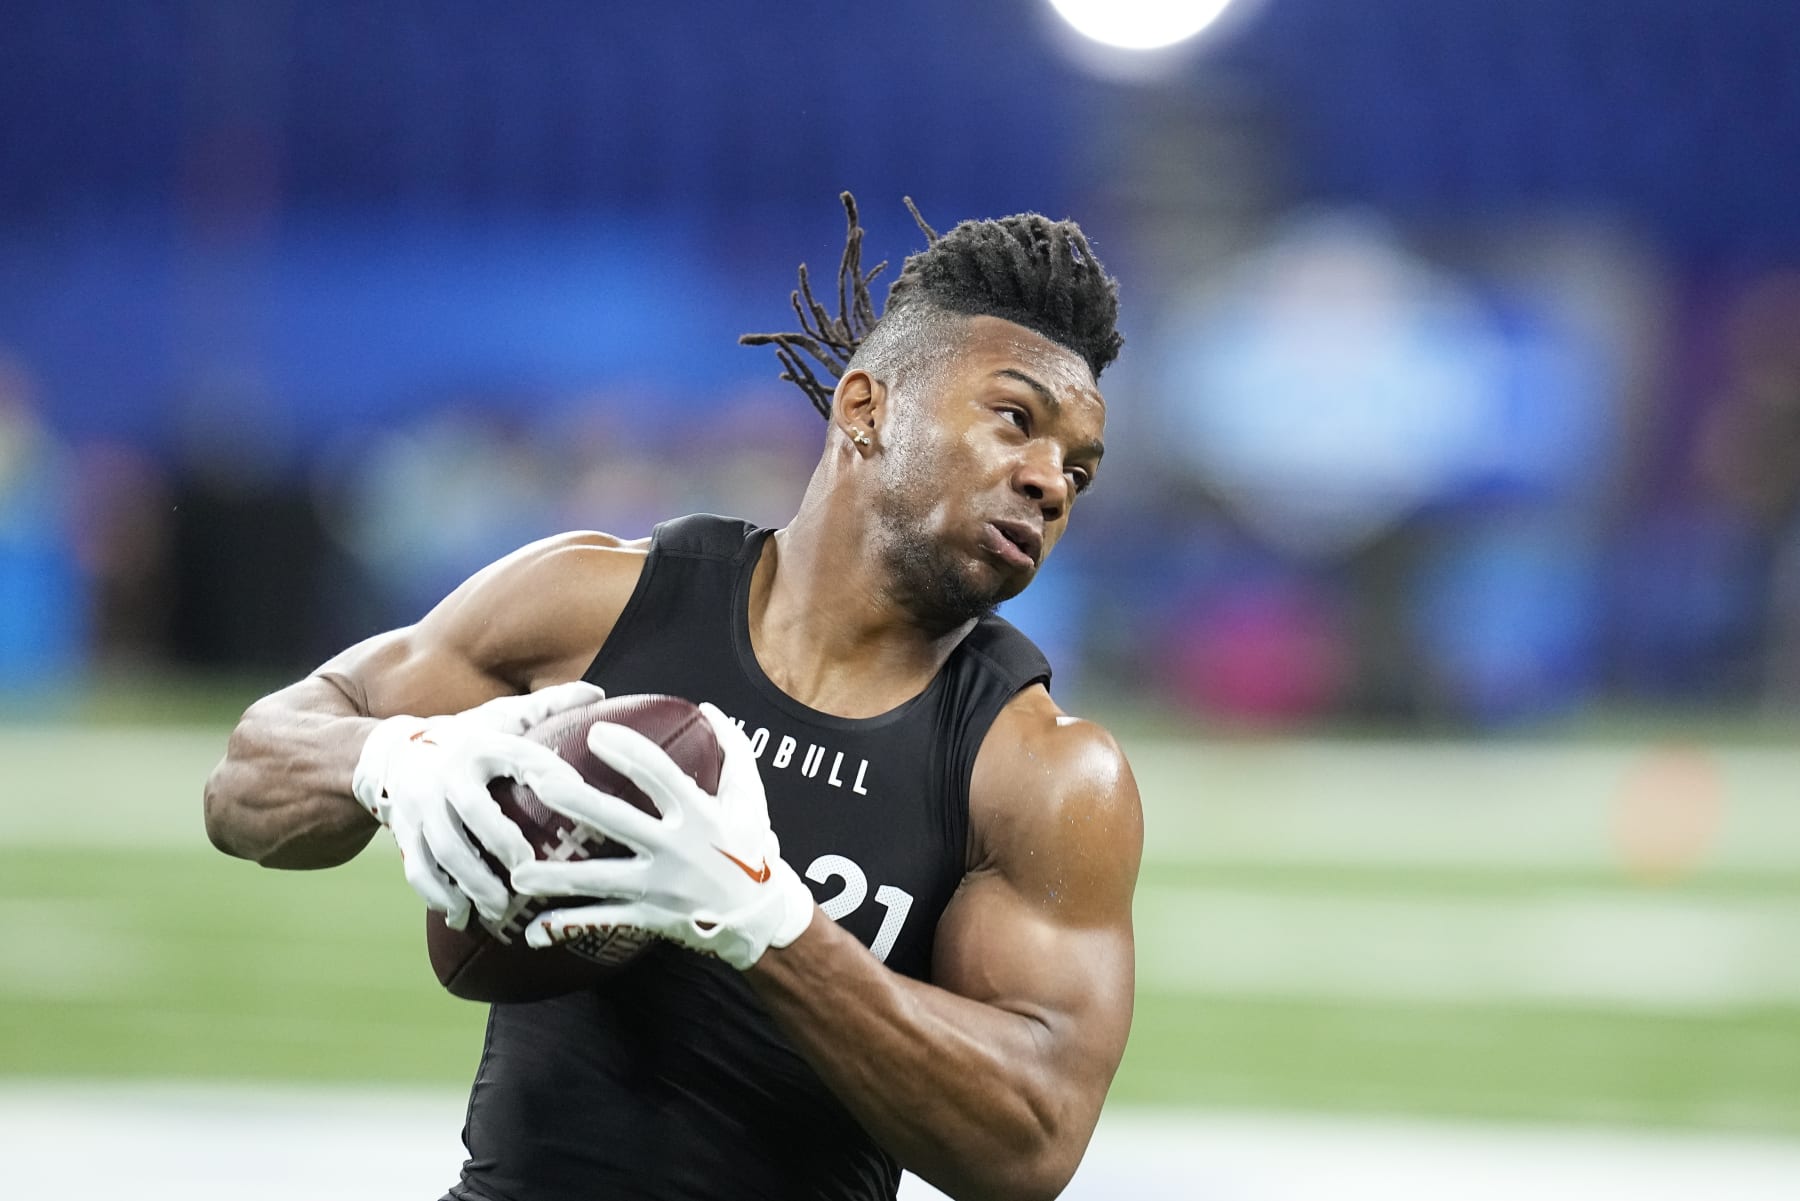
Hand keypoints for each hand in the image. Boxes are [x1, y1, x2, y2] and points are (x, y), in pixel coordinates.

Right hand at [351, 681, 607, 931]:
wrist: (392, 753)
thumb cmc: (467, 738)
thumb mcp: (502, 716)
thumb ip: (550, 706)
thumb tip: (599, 692)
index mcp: (479, 744)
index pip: (519, 757)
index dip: (548, 773)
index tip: (579, 795)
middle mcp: (445, 774)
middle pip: (472, 813)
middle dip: (500, 845)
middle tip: (530, 874)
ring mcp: (419, 807)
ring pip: (443, 850)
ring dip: (472, 882)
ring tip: (500, 908)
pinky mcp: (403, 834)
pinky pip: (418, 871)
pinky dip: (439, 897)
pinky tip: (462, 916)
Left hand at [510, 702, 814, 969]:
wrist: (760, 917)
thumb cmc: (751, 848)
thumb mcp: (751, 798)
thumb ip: (734, 750)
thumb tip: (710, 709)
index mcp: (701, 815)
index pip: (661, 777)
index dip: (629, 752)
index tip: (596, 733)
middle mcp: (678, 850)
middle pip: (619, 822)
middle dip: (577, 801)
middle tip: (538, 780)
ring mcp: (661, 888)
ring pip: (601, 881)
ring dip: (558, 878)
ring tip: (518, 873)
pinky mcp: (651, 917)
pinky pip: (604, 923)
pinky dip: (568, 928)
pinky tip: (533, 933)